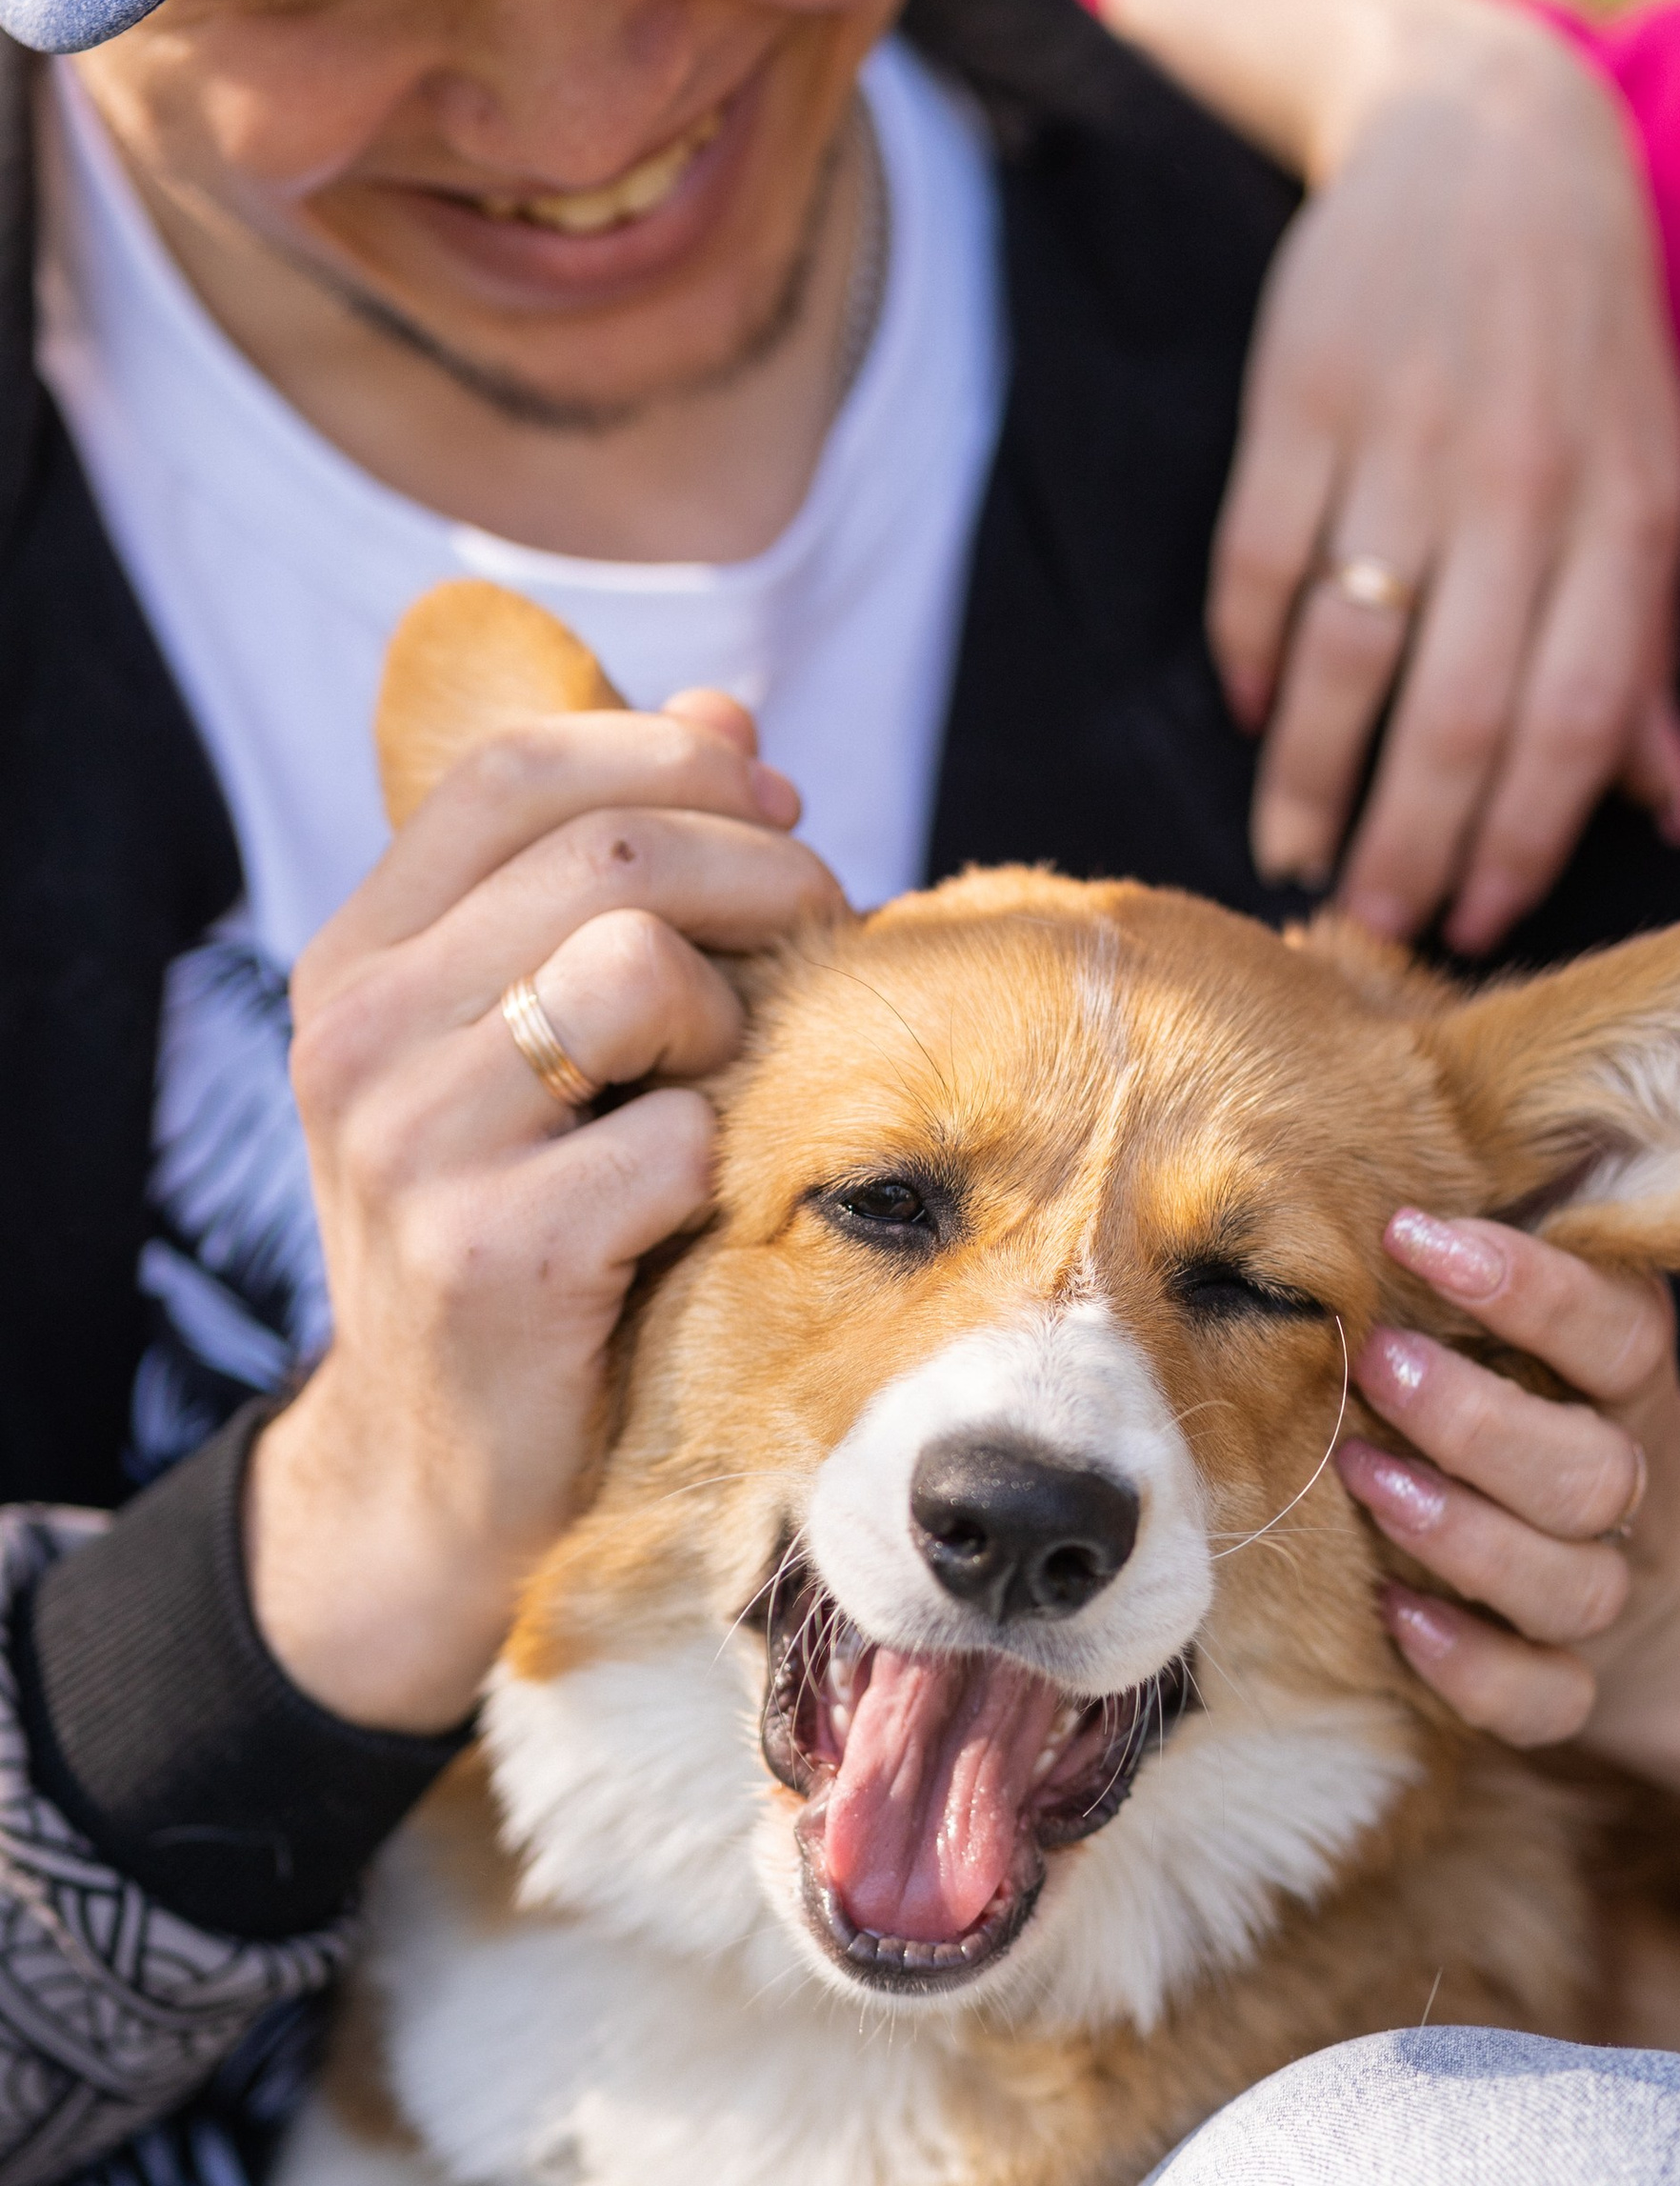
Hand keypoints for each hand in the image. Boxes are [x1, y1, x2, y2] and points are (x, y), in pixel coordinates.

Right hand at [248, 694, 839, 1734]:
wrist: (445, 1473)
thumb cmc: (522, 1230)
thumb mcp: (526, 1042)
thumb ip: (606, 878)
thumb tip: (723, 711)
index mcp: (358, 961)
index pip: (517, 772)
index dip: (676, 764)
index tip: (778, 809)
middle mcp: (357, 1037)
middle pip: (609, 856)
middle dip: (759, 881)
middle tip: (817, 943)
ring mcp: (411, 1148)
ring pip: (641, 971)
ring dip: (737, 1021)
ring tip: (729, 1090)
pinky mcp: (493, 1258)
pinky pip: (679, 1137)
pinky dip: (722, 1164)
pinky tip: (695, 1212)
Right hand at [1096, 0, 1679, 953]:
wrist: (1491, 139)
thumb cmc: (1583, 348)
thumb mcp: (1648, 481)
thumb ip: (1647, 651)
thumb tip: (1670, 813)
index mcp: (1626, 518)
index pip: (1575, 721)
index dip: (1522, 841)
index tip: (1476, 925)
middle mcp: (1523, 487)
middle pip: (1455, 715)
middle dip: (1407, 846)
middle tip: (1367, 927)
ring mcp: (1408, 440)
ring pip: (1346, 657)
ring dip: (1309, 778)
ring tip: (1289, 852)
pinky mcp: (1305, 396)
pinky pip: (1261, 562)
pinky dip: (1249, 654)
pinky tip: (1253, 709)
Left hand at [1334, 1207, 1679, 1745]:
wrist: (1663, 1557)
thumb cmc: (1541, 1380)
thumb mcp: (1533, 1289)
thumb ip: (1493, 1197)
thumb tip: (1384, 1036)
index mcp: (1627, 1374)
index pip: (1616, 1326)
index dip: (1529, 1286)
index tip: (1413, 1233)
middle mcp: (1630, 1483)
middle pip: (1592, 1473)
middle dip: (1478, 1421)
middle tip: (1375, 1363)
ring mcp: (1607, 1590)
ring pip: (1572, 1586)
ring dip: (1464, 1537)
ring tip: (1365, 1477)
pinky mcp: (1577, 1679)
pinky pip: (1548, 1699)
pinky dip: (1476, 1670)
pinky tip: (1397, 1617)